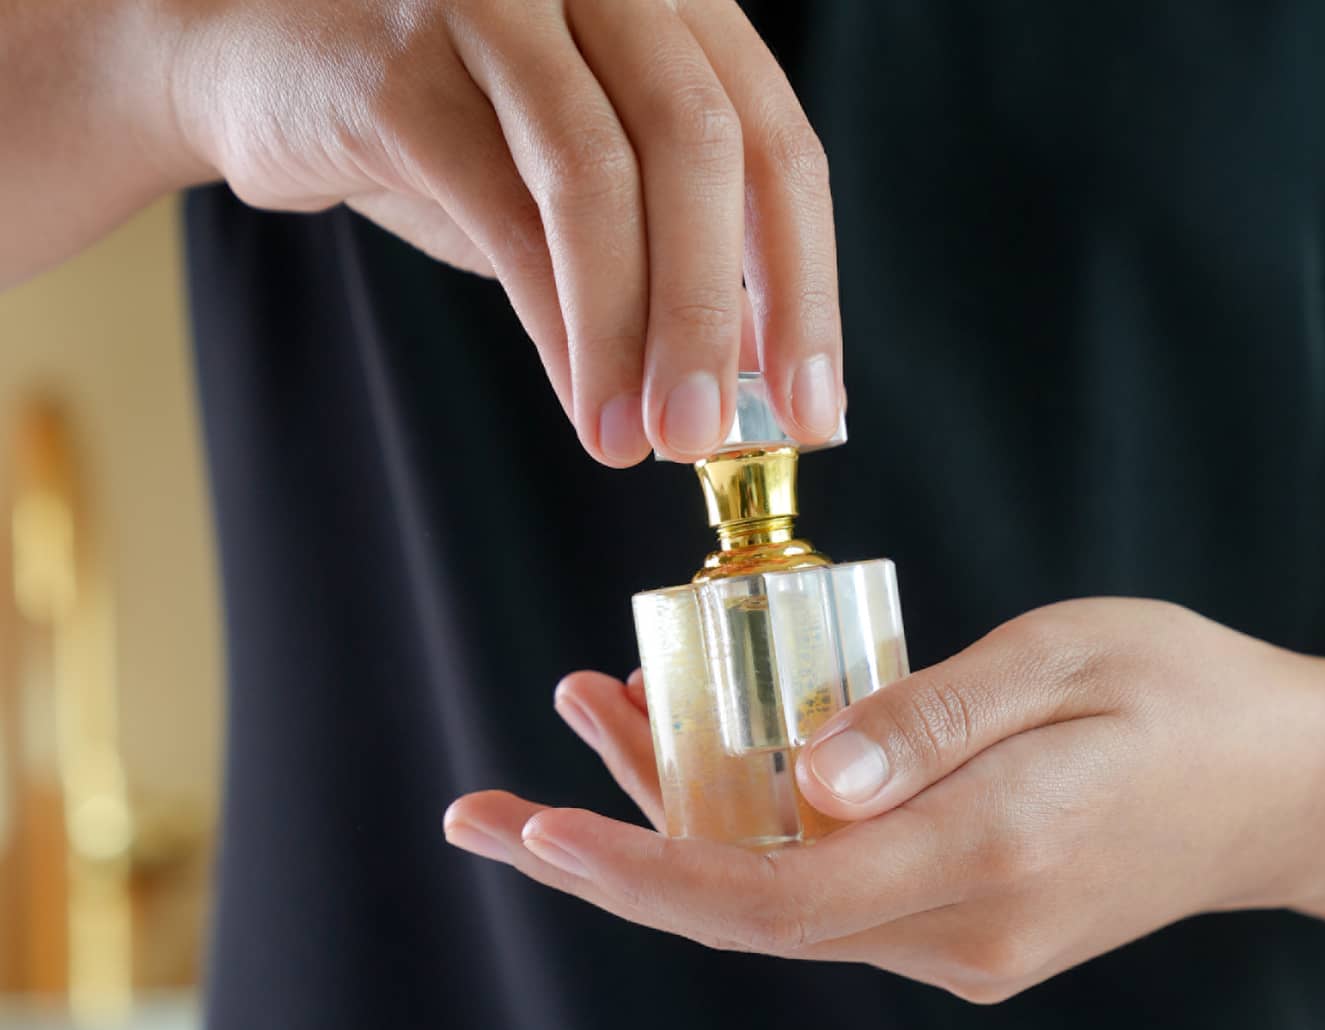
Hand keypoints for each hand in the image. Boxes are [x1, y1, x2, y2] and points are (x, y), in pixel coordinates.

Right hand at [159, 0, 839, 461]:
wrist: (257, 66)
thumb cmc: (445, 129)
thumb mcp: (580, 181)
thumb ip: (671, 253)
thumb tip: (759, 381)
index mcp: (667, 1)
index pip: (773, 139)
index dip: (807, 284)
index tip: (815, 410)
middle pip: (704, 144)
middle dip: (721, 315)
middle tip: (716, 438)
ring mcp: (493, 0)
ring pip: (600, 175)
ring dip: (634, 330)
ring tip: (642, 439)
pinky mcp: (397, 61)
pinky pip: (503, 209)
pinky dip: (556, 324)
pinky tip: (583, 402)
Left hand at [443, 599, 1324, 1001]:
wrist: (1281, 791)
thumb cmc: (1184, 697)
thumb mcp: (1062, 663)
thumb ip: (929, 723)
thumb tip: (805, 784)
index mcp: (988, 856)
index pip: (772, 898)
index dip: (641, 874)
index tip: (535, 831)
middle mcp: (962, 931)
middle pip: (743, 917)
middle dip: (605, 866)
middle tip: (476, 815)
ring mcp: (961, 948)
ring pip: (775, 901)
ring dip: (670, 827)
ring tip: (585, 719)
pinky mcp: (960, 932)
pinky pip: (824, 891)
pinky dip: (745, 828)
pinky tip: (695, 747)